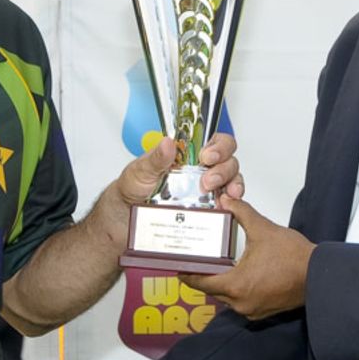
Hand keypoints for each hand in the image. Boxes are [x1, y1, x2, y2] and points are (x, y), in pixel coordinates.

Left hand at [114, 133, 243, 206]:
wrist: (125, 217)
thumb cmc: (133, 189)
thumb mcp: (140, 170)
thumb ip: (154, 158)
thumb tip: (168, 143)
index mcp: (189, 156)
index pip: (215, 142)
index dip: (219, 146)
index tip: (208, 155)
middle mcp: (202, 172)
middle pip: (229, 162)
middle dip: (224, 169)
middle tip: (208, 180)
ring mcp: (207, 193)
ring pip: (232, 183)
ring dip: (233, 186)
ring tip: (223, 196)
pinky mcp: (207, 212)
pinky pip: (227, 207)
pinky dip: (231, 207)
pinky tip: (224, 208)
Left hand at [182, 196, 314, 319]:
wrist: (320, 275)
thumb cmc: (295, 258)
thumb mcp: (264, 229)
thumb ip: (241, 213)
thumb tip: (226, 201)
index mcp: (236, 286)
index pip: (201, 283)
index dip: (187, 273)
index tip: (177, 265)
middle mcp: (241, 303)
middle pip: (211, 290)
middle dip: (203, 275)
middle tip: (194, 259)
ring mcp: (252, 309)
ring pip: (226, 296)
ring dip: (220, 282)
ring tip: (213, 264)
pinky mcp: (263, 310)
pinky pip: (240, 300)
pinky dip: (235, 288)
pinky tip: (236, 273)